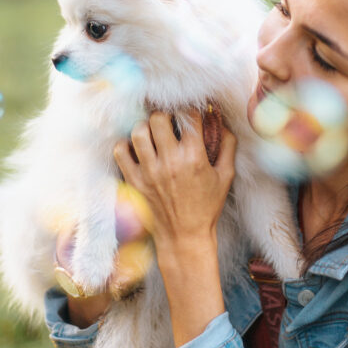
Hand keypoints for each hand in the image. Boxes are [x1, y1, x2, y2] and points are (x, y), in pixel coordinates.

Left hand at [113, 109, 236, 346]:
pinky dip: (126, 145)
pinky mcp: (133, 181)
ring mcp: (148, 172)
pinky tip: (137, 148)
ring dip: (145, 127)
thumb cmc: (206, 206)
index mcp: (194, 158)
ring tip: (152, 133)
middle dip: (165, 115)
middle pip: (158, 119)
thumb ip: (227, 146)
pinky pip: (120, 151)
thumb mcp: (225, 176)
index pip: (188, 117)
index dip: (190, 110)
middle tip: (169, 122)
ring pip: (138, 131)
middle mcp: (169, 162)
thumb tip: (222, 122)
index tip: (190, 114)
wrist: (184, 236)